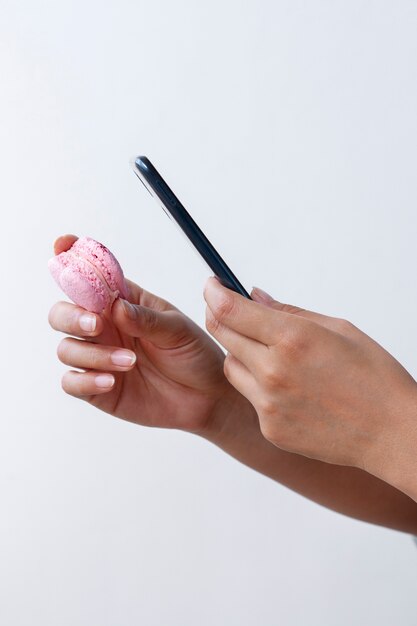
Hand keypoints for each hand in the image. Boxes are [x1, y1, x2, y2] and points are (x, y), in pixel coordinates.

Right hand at [48, 235, 242, 433]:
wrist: (207, 397)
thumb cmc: (194, 355)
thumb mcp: (178, 330)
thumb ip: (146, 318)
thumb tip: (116, 306)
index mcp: (122, 303)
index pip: (90, 277)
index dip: (71, 258)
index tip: (62, 245)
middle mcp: (105, 328)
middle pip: (62, 313)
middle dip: (72, 317)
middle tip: (98, 326)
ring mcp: (99, 358)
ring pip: (66, 349)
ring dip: (93, 355)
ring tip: (130, 361)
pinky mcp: (98, 388)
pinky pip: (72, 382)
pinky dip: (85, 381)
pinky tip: (111, 381)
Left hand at [203, 278, 416, 492]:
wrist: (391, 433)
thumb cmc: (375, 378)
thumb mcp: (338, 329)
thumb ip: (289, 312)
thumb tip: (255, 296)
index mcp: (293, 339)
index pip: (231, 310)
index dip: (214, 293)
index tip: (212, 286)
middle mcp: (274, 372)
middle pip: (222, 335)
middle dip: (219, 316)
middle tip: (225, 309)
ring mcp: (269, 404)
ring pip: (231, 366)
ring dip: (239, 352)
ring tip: (269, 353)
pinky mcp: (270, 428)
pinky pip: (249, 397)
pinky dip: (258, 385)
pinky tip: (288, 386)